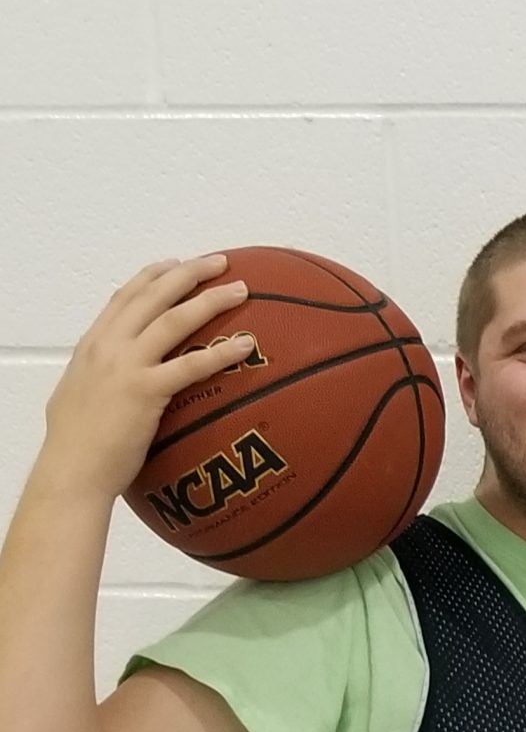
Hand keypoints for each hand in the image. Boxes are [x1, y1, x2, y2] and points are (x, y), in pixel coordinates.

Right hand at [37, 256, 257, 501]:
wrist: (72, 470)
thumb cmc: (79, 445)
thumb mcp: (81, 396)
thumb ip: (100, 377)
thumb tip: (116, 377)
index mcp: (93, 345)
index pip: (124, 297)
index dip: (152, 276)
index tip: (175, 262)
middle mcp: (108, 346)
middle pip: (152, 296)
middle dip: (188, 273)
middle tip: (219, 262)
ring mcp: (125, 366)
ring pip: (173, 320)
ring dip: (209, 299)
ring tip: (240, 290)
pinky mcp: (145, 390)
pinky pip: (191, 365)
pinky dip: (221, 352)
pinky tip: (247, 346)